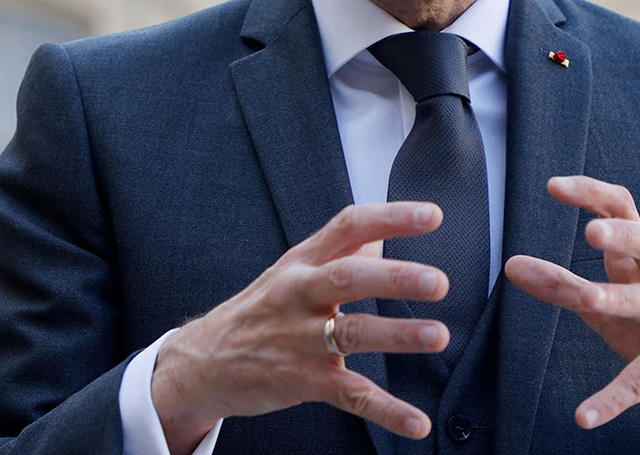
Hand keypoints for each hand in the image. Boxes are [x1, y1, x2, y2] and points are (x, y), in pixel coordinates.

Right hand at [151, 202, 451, 454]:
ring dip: (397, 335)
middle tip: (438, 281)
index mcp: (302, 262)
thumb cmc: (258, 311)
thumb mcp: (292, 272)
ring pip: (351, 334)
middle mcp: (299, 294)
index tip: (432, 215)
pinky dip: (386, 411)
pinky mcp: (300, 381)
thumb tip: (382, 235)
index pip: (348, 227)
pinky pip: (349, 395)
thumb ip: (339, 253)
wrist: (201, 363)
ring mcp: (298, 339)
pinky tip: (417, 422)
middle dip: (394, 277)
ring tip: (438, 336)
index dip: (390, 218)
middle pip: (347, 277)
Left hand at [504, 176, 639, 444]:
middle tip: (591, 232)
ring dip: (619, 297)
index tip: (554, 185)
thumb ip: (562, 285)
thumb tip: (512, 265)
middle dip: (623, 234)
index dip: (592, 193)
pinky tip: (584, 415)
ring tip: (588, 297)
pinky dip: (614, 397)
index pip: (624, 210)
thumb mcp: (611, 301)